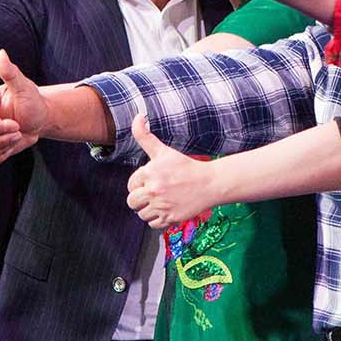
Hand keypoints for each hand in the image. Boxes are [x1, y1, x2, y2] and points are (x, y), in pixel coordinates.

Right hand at [0, 49, 44, 167]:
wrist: (38, 119)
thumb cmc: (33, 102)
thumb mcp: (24, 87)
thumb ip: (11, 72)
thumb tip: (1, 54)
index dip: (1, 128)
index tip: (16, 124)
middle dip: (3, 140)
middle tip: (18, 131)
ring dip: (3, 149)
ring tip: (14, 137)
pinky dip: (0, 157)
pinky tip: (8, 146)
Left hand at [123, 114, 219, 229]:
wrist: (210, 183)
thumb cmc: (186, 166)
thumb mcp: (164, 151)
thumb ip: (145, 135)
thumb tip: (138, 115)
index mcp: (149, 172)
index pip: (131, 186)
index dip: (139, 185)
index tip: (152, 183)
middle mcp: (153, 190)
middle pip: (132, 202)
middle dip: (140, 200)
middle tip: (154, 195)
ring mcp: (162, 205)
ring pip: (141, 215)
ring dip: (149, 210)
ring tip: (162, 202)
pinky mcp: (170, 218)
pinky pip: (153, 224)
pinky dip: (158, 220)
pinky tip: (167, 210)